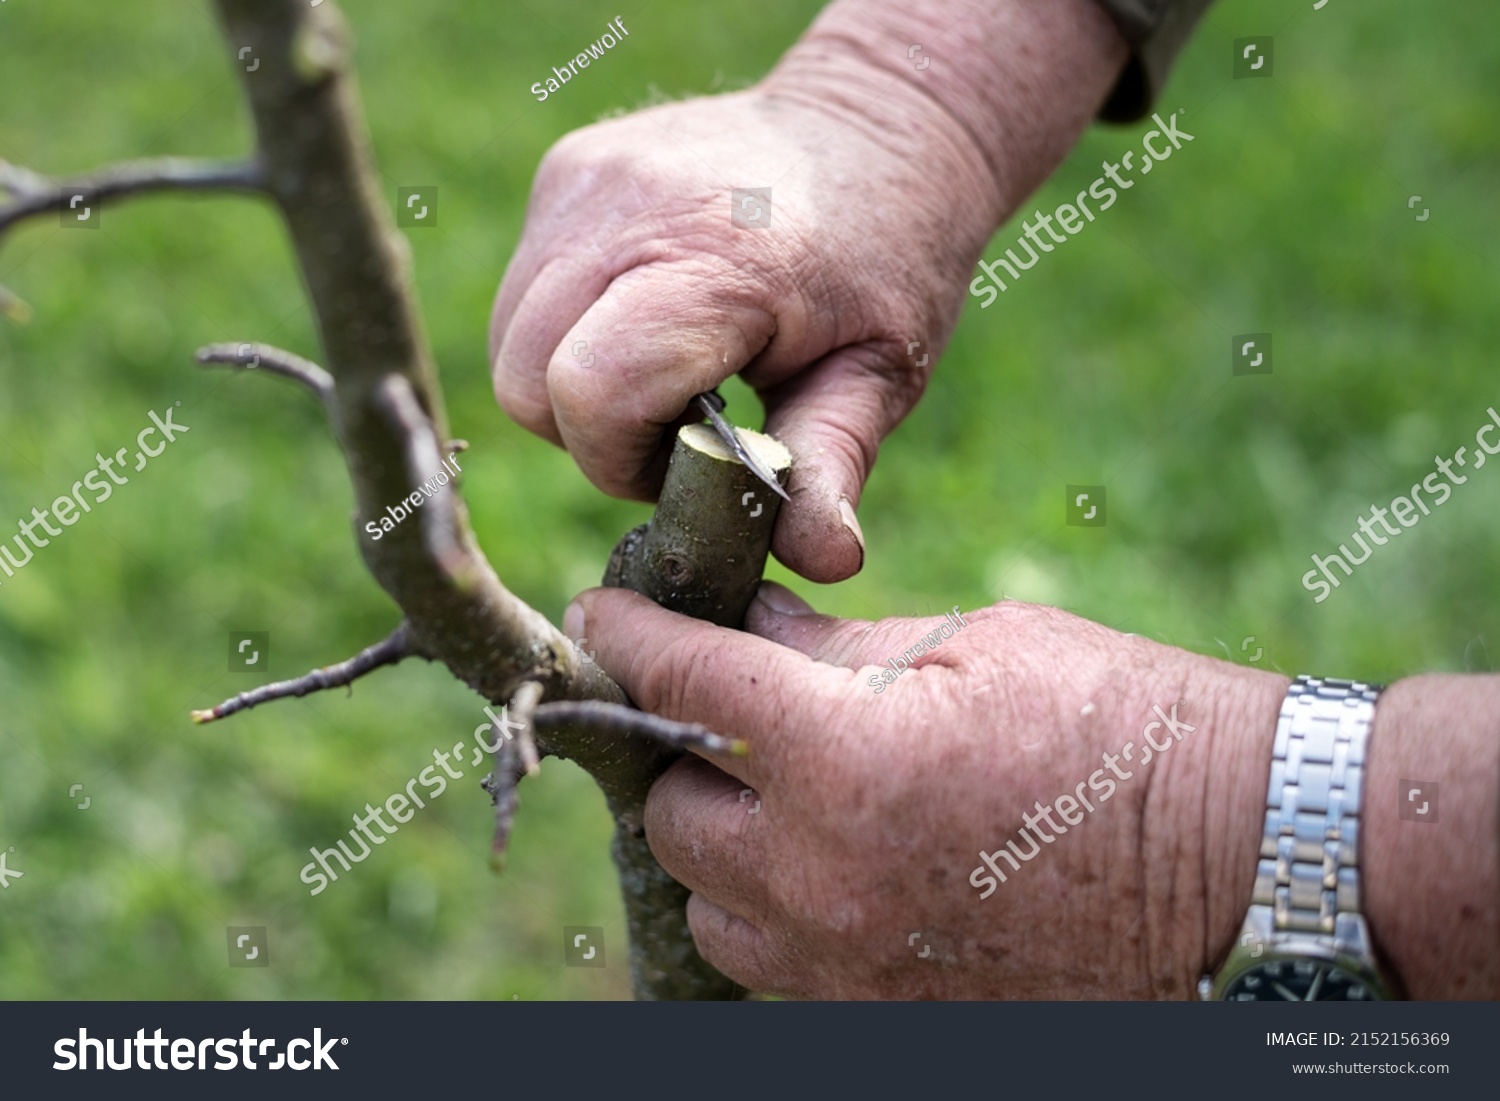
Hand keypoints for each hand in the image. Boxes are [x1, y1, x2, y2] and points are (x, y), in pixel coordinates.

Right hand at [490, 0, 1127, 582]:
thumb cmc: (888, 258)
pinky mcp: (567, 168)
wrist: (878, 122)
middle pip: (526, 377)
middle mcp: (631, 207)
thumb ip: (831, 466)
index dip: (622, 459)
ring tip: (661, 374)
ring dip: (569, 385)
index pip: (593, 391)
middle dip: (587, 433)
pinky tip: (644, 319)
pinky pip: (523, 289)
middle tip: (672, 427)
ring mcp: (587, 178)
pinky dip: (565, 329)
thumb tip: (825, 561)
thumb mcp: (882, 372)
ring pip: (509, 338)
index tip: (683, 462)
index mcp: (719, 264)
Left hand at [565, 582, 1286, 997]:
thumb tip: (741, 625)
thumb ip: (836, 648)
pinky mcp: (881, 1015)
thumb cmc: (1128, 727)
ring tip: (778, 789)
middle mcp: (824, 876)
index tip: (603, 607)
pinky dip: (772, 903)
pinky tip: (827, 855)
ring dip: (723, 837)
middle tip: (723, 702)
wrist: (1247, 866)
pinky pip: (771, 960)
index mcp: (846, 758)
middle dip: (683, 746)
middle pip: (671, 810)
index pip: (682, 682)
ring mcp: (848, 962)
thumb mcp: (977, 648)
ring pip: (711, 899)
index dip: (630, 631)